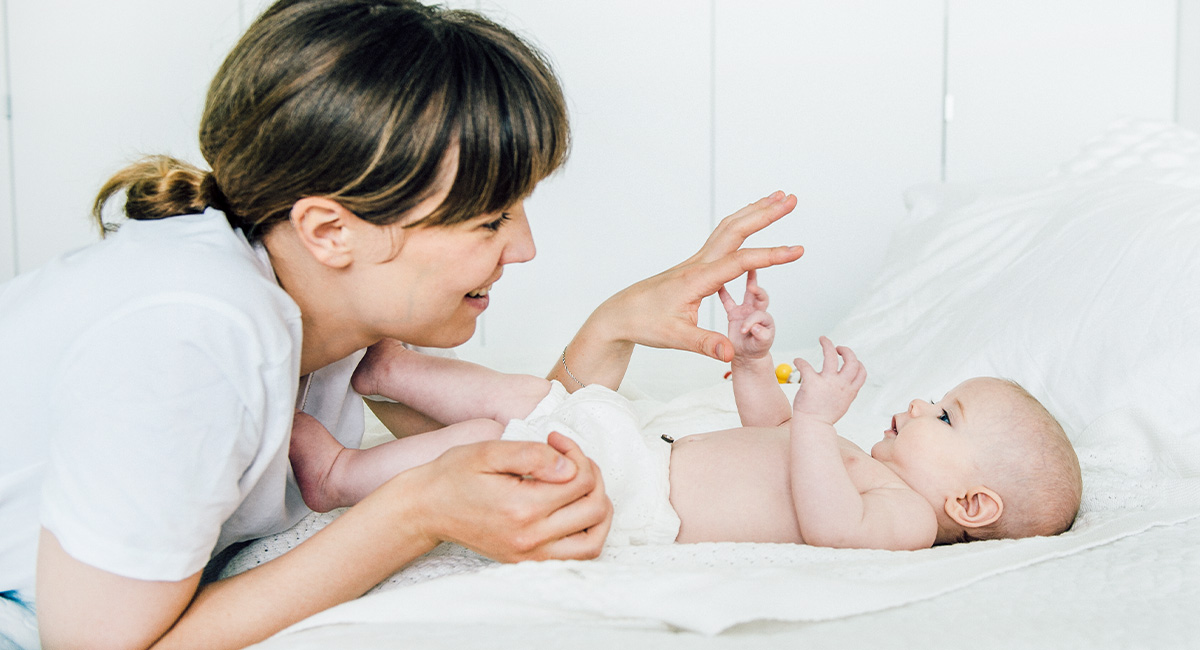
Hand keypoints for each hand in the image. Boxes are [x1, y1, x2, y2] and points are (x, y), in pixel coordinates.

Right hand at [400, 432, 611, 561]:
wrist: (425, 509)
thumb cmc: (454, 476)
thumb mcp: (487, 452)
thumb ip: (531, 455)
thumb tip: (568, 467)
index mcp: (521, 508)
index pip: (579, 479)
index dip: (576, 453)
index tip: (555, 440)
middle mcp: (530, 539)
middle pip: (593, 508)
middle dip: (592, 475)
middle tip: (571, 459)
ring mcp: (531, 556)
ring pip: (594, 540)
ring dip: (599, 508)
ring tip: (583, 485)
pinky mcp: (529, 562)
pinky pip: (578, 556)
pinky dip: (589, 533)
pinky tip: (577, 510)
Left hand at [590, 191, 801, 361]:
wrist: (620, 314)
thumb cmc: (644, 323)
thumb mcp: (675, 338)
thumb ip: (706, 344)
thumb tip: (730, 354)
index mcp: (697, 279)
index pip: (741, 261)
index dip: (771, 255)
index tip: (797, 250)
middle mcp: (698, 263)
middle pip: (736, 229)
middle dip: (766, 213)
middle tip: (792, 199)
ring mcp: (697, 261)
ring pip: (729, 228)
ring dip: (754, 211)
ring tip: (778, 198)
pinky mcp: (695, 265)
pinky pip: (722, 237)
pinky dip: (741, 223)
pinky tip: (751, 221)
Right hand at [718, 269, 774, 358]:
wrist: (747, 355)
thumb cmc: (756, 348)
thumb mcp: (761, 345)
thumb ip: (761, 336)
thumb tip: (756, 327)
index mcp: (764, 318)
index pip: (760, 313)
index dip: (753, 320)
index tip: (746, 328)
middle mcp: (756, 311)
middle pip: (760, 295)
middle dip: (757, 289)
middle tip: (753, 286)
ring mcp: (745, 310)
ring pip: (748, 292)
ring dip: (748, 279)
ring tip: (745, 266)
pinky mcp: (734, 313)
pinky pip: (728, 300)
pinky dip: (723, 291)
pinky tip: (718, 281)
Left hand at [792, 336, 866, 424]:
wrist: (813, 427)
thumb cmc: (824, 416)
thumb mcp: (841, 404)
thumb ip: (844, 392)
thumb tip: (844, 383)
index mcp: (850, 391)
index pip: (861, 372)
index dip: (858, 363)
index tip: (849, 360)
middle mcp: (841, 385)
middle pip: (851, 361)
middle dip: (846, 350)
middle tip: (837, 347)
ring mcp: (828, 383)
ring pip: (831, 356)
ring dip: (828, 345)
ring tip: (823, 339)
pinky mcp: (812, 382)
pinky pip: (806, 365)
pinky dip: (800, 361)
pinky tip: (797, 361)